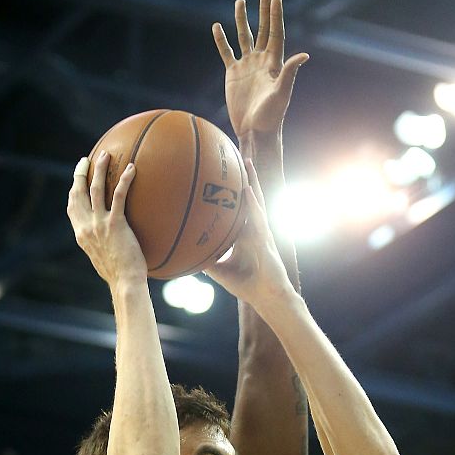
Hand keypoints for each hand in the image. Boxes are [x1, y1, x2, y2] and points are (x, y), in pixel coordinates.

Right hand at [67, 153, 146, 286]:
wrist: (124, 283)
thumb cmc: (118, 275)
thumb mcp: (102, 259)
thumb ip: (100, 244)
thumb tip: (109, 239)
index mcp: (81, 234)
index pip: (72, 207)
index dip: (74, 189)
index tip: (78, 177)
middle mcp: (87, 227)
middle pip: (79, 193)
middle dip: (81, 173)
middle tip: (88, 159)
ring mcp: (100, 225)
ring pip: (96, 189)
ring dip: (100, 169)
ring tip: (106, 155)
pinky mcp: (115, 224)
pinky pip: (119, 196)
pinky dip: (124, 180)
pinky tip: (132, 169)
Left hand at [203, 159, 291, 306]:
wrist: (267, 298)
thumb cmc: (247, 286)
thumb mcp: (220, 272)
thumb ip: (206, 261)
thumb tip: (187, 255)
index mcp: (246, 235)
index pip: (239, 209)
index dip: (234, 192)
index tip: (225, 175)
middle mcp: (255, 229)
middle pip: (250, 198)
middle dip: (245, 178)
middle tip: (237, 156)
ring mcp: (262, 233)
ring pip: (257, 202)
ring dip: (252, 182)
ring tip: (246, 162)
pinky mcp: (266, 240)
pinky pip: (258, 218)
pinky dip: (253, 204)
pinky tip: (248, 190)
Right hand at [214, 0, 308, 139]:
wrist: (255, 132)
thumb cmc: (271, 117)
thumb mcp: (282, 94)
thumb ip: (290, 72)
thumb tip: (304, 55)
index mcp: (274, 64)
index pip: (276, 33)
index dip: (276, 16)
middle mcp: (261, 61)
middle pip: (262, 30)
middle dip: (264, 11)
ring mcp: (247, 66)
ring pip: (244, 37)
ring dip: (242, 19)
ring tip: (240, 1)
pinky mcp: (233, 74)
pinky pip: (226, 52)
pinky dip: (221, 40)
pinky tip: (217, 26)